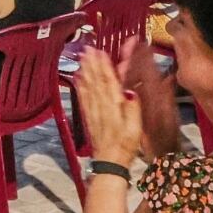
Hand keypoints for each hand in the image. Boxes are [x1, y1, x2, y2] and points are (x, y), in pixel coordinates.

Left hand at [73, 50, 143, 169]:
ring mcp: (93, 112)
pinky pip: (83, 98)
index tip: (100, 52)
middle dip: (92, 64)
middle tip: (87, 48)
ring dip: (85, 71)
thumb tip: (130, 91)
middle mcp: (102, 106)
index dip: (104, 66)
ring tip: (82, 58)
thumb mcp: (135, 128)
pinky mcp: (89, 118)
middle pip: (96, 81)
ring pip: (88, 87)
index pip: (109, 81)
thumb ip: (133, 109)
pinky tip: (77, 78)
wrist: (109, 163)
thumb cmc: (126, 146)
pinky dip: (80, 87)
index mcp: (115, 106)